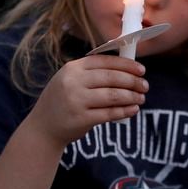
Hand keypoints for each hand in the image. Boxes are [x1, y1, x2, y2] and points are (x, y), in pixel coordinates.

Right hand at [27, 55, 147, 146]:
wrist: (43, 127)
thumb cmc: (63, 100)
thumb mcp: (71, 80)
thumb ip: (93, 74)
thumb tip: (128, 70)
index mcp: (73, 68)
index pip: (105, 61)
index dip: (126, 65)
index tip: (141, 70)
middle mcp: (73, 82)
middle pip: (112, 78)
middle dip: (132, 81)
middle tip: (145, 86)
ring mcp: (76, 100)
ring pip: (113, 95)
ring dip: (132, 96)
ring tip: (141, 98)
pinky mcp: (81, 119)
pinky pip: (109, 113)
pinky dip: (124, 111)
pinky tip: (133, 110)